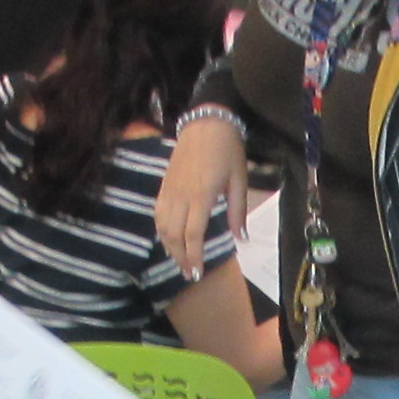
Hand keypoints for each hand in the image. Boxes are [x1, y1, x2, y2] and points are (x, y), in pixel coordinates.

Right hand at [153, 113, 247, 276]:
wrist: (206, 123)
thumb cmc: (228, 150)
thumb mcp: (239, 180)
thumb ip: (238, 210)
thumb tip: (240, 238)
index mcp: (202, 195)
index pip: (193, 234)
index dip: (194, 256)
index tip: (197, 273)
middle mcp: (182, 195)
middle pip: (175, 235)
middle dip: (180, 258)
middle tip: (189, 275)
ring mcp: (170, 190)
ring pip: (162, 226)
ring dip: (169, 247)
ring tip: (179, 261)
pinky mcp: (164, 185)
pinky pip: (158, 213)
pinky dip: (161, 231)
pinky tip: (168, 240)